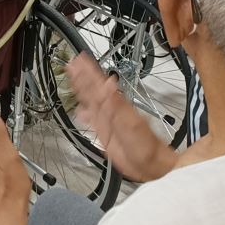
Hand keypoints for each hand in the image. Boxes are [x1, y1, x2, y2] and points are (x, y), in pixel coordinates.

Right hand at [65, 55, 177, 182]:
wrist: (151, 165)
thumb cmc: (146, 146)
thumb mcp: (130, 124)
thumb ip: (116, 104)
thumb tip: (108, 83)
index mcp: (117, 105)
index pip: (99, 83)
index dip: (89, 71)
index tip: (80, 59)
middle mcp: (111, 110)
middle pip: (93, 89)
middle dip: (83, 76)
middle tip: (73, 63)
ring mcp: (108, 121)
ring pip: (91, 101)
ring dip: (82, 90)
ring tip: (73, 78)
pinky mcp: (106, 133)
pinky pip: (92, 119)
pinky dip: (85, 113)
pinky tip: (80, 110)